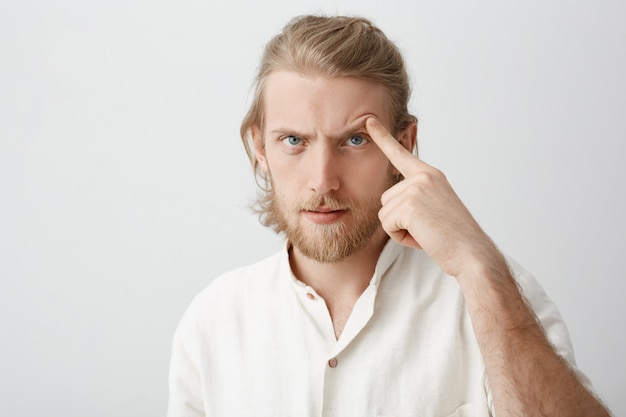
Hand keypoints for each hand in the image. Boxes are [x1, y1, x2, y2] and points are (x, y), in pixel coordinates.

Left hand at [366, 117, 498, 277]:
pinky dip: (401, 237)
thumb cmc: (453, 237)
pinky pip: (387, 224)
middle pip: (385, 198)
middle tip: (428, 227)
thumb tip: (390, 204)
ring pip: (384, 213)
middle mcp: (423, 176)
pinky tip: (423, 236)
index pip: (401, 154)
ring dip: (400, 229)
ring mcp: (416, 188)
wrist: (472, 253)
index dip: (382, 137)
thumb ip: (415, 198)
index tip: (368, 120)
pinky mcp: (409, 204)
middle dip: (399, 219)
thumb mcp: (434, 208)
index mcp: (430, 175)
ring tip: (427, 232)